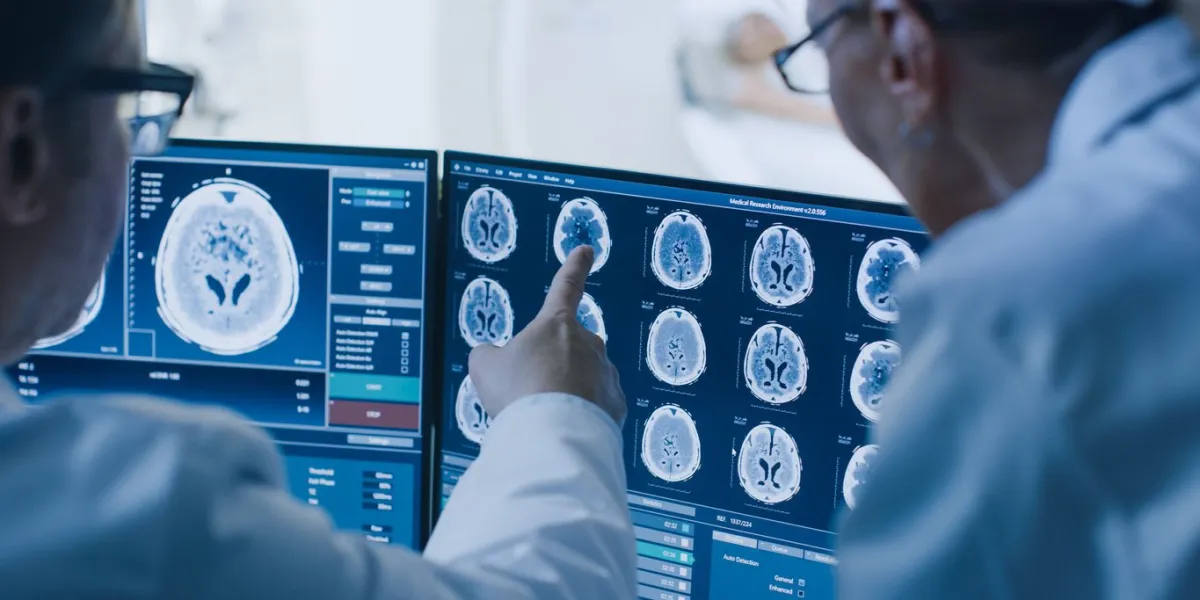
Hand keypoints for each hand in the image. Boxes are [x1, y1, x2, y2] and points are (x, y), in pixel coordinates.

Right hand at [469, 246, 626, 424]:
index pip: (566, 286)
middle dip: (554, 364)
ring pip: (585, 377)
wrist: (552, 433)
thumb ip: (489, 355)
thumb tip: (493, 356)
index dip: (575, 267)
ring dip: (568, 391)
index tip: (587, 250)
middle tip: (531, 391)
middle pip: (570, 347)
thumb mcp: (485, 367)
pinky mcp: (616, 404)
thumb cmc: (517, 391)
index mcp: (557, 323)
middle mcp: (589, 342)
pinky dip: (582, 414)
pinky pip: (597, 405)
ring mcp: (606, 373)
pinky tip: (564, 427)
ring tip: (545, 415)